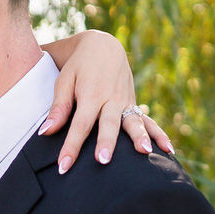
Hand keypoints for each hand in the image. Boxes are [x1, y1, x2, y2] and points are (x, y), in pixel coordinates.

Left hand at [41, 30, 173, 171]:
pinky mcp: (133, 104)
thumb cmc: (78, 67)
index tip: (63, 167)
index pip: (79, 125)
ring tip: (144, 152)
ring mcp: (125, 101)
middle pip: (108, 124)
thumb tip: (45, 132)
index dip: (71, 146)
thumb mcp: (64, 81)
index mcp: (90, 94)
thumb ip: (59, 108)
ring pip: (133, 121)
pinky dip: (159, 134)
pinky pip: (148, 120)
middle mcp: (110, 98)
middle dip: (106, 142)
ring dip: (139, 137)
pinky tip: (168, 150)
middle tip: (103, 161)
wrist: (103, 46)